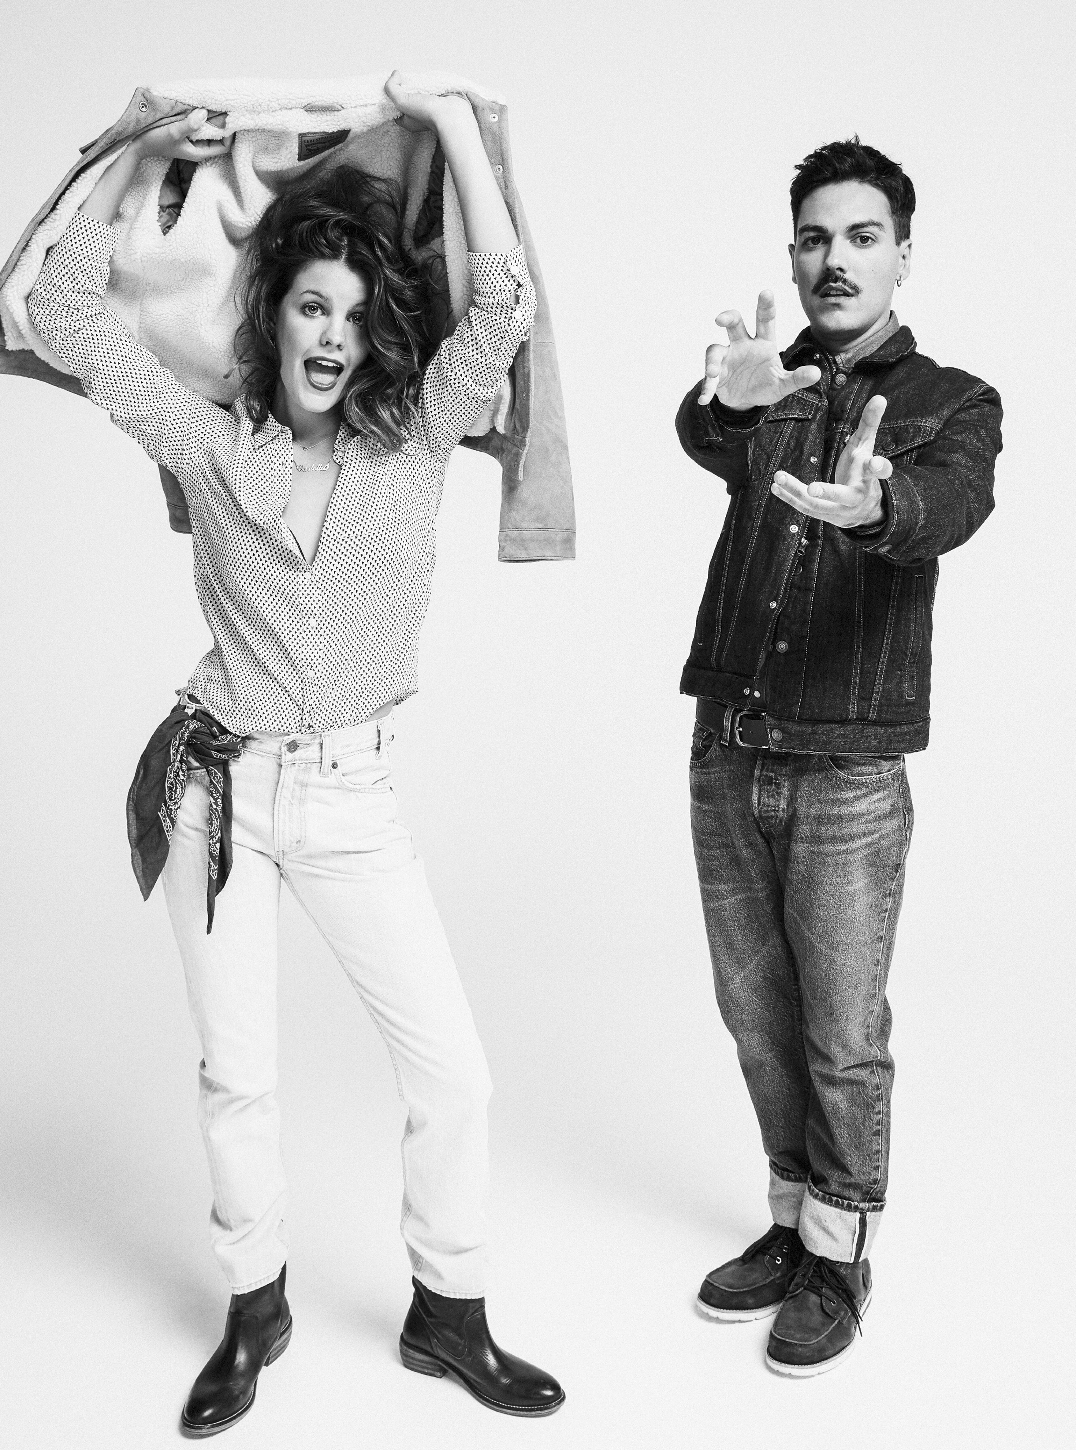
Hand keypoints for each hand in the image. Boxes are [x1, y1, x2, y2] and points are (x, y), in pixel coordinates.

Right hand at [132, 108, 231, 162]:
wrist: (139, 144)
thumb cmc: (155, 140)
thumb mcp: (174, 132)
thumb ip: (190, 124)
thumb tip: (204, 113)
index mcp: (199, 152)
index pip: (224, 146)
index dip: (229, 134)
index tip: (229, 118)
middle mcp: (199, 148)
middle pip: (218, 137)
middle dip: (222, 123)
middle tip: (224, 107)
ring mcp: (193, 141)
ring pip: (209, 130)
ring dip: (212, 118)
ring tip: (214, 105)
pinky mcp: (186, 134)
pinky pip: (200, 125)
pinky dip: (202, 117)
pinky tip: (201, 107)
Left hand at [384, 71, 472, 135]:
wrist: (452, 114)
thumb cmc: (427, 113)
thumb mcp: (401, 101)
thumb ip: (392, 87)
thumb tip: (396, 73)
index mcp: (408, 121)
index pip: (396, 108)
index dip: (393, 97)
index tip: (393, 85)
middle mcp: (418, 115)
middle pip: (407, 98)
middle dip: (405, 88)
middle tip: (404, 80)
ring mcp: (429, 107)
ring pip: (419, 92)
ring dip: (418, 84)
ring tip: (417, 79)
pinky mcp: (439, 99)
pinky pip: (430, 88)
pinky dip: (428, 83)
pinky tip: (427, 80)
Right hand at [699, 291, 820, 408]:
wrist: (747, 401)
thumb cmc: (767, 385)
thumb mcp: (783, 384)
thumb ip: (797, 378)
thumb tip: (816, 373)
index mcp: (763, 343)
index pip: (765, 321)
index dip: (766, 306)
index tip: (766, 292)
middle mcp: (743, 345)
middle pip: (735, 325)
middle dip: (728, 317)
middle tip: (720, 319)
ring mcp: (727, 358)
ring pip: (715, 350)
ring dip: (712, 362)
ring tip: (712, 374)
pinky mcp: (716, 374)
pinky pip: (708, 378)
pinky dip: (706, 388)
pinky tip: (705, 398)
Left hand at [770, 395, 891, 528]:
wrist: (863, 509)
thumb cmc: (862, 470)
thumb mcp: (866, 446)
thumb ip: (869, 423)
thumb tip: (880, 397)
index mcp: (870, 477)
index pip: (879, 473)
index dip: (879, 468)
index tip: (875, 463)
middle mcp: (857, 496)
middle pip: (844, 496)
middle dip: (828, 492)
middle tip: (812, 488)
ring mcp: (840, 510)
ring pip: (817, 505)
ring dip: (797, 491)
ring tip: (779, 476)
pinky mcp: (824, 516)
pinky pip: (805, 508)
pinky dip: (789, 497)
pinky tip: (775, 487)